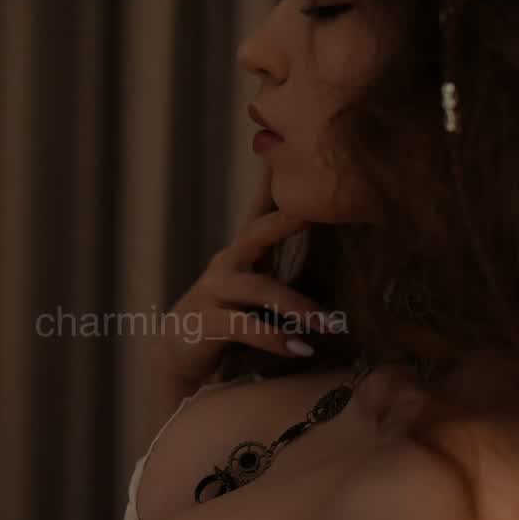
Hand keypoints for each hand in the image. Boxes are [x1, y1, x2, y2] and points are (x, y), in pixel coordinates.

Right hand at [151, 168, 330, 392]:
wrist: (177, 355)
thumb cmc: (230, 321)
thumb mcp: (257, 293)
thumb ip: (287, 276)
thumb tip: (341, 264)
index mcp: (243, 253)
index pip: (263, 213)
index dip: (278, 186)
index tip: (304, 164)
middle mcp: (227, 263)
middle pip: (256, 233)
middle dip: (286, 222)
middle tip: (316, 214)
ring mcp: (214, 291)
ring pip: (260, 288)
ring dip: (298, 306)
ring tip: (330, 325)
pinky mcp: (205, 322)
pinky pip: (245, 326)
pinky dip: (276, 338)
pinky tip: (300, 349)